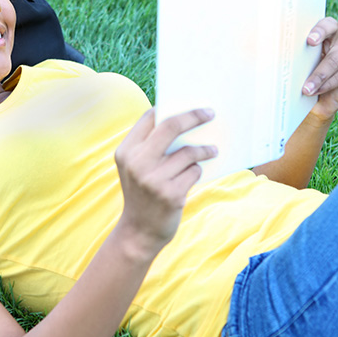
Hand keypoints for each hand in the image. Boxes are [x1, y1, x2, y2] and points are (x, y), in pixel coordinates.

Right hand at [114, 108, 217, 257]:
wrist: (138, 232)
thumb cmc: (142, 193)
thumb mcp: (135, 167)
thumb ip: (150, 146)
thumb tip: (183, 120)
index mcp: (126, 151)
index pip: (150, 118)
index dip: (170, 108)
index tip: (188, 105)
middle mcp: (137, 162)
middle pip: (170, 126)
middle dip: (193, 116)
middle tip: (209, 113)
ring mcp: (153, 179)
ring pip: (188, 152)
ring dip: (202, 151)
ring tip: (212, 151)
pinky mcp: (170, 194)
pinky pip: (194, 172)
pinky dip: (197, 171)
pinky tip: (193, 177)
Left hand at [302, 17, 337, 120]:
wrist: (318, 100)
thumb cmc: (304, 79)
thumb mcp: (297, 67)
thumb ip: (292, 59)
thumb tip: (273, 55)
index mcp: (324, 36)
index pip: (326, 24)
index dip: (319, 29)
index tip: (309, 40)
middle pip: (332, 34)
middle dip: (318, 41)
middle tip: (306, 52)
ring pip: (335, 60)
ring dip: (318, 75)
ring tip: (306, 89)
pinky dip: (326, 85)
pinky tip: (316, 91)